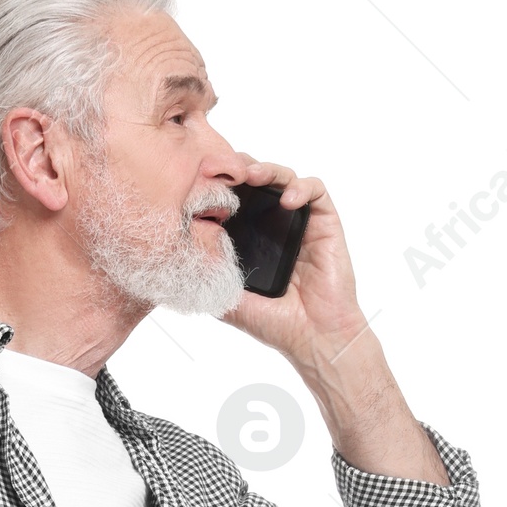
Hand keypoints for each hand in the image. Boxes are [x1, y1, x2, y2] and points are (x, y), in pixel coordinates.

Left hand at [219, 158, 369, 373]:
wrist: (314, 338)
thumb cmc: (275, 324)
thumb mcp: (230, 301)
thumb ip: (211, 278)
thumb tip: (181, 259)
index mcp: (251, 237)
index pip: (233, 199)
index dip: (219, 185)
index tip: (200, 182)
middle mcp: (274, 224)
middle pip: (257, 180)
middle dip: (239, 168)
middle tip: (222, 170)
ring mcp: (299, 221)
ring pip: (283, 177)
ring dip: (266, 169)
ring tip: (250, 176)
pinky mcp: (325, 223)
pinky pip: (316, 190)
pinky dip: (301, 188)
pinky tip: (287, 201)